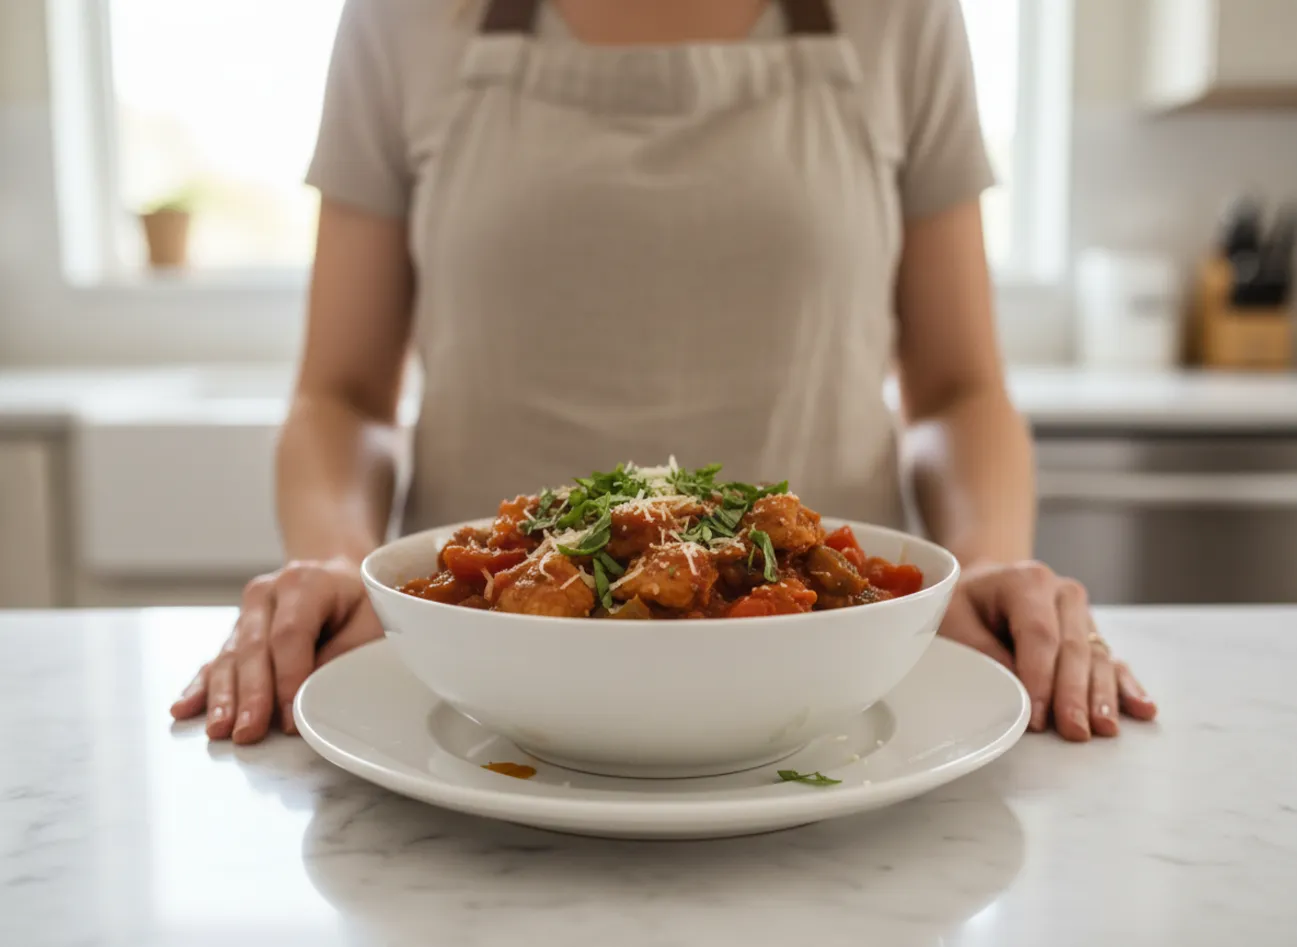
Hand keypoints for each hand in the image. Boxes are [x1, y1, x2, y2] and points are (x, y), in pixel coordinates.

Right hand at [170, 557, 383, 743]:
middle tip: (248, 732)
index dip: (287, 679)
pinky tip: (183, 709)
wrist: (337, 574)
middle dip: (250, 695)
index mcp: (304, 583)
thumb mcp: (371, 618)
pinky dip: (200, 687)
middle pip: (254, 648)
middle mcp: (267, 593)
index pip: (289, 634)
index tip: (289, 719)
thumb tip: (315, 695)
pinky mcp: (235, 632)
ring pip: (229, 657)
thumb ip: (344, 653)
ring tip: (219, 730)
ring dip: (223, 697)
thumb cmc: (359, 601)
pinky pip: (214, 661)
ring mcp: (246, 613)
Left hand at [938, 560, 1156, 740]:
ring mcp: (1081, 613)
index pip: (1040, 635)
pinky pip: (1112, 660)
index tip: (1037, 718)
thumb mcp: (955, 621)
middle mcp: (1061, 593)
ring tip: (1105, 728)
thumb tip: (1019, 693)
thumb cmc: (962, 604)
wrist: (980, 584)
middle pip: (1074, 648)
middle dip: (1074, 694)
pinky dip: (1125, 685)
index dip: (1041, 679)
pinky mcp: (1090, 633)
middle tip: (1075, 731)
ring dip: (1102, 695)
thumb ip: (985, 653)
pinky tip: (1142, 708)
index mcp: (1026, 581)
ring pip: (1096, 657)